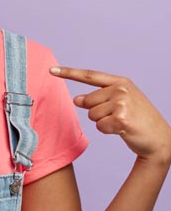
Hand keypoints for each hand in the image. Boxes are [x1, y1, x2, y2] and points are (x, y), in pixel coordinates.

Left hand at [50, 67, 170, 165]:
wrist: (161, 139)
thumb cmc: (138, 120)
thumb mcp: (119, 103)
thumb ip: (98, 98)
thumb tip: (76, 99)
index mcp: (120, 81)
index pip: (89, 75)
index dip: (68, 72)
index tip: (51, 70)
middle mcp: (121, 88)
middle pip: (87, 101)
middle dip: (96, 112)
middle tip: (117, 116)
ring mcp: (121, 102)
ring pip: (92, 115)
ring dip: (103, 122)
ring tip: (121, 123)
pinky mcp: (121, 118)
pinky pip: (99, 126)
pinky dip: (107, 131)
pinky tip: (122, 130)